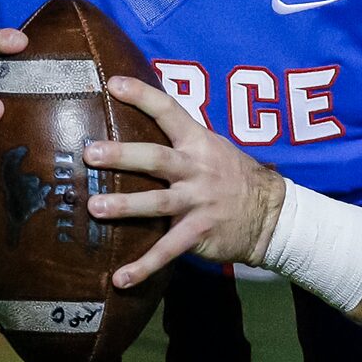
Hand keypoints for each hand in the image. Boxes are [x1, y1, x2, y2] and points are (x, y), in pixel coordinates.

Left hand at [83, 76, 285, 287]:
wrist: (271, 215)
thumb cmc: (232, 177)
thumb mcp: (212, 148)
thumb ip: (181, 139)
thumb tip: (140, 118)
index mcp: (198, 142)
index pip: (169, 111)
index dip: (142, 95)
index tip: (113, 83)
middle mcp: (197, 169)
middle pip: (156, 158)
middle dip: (122, 155)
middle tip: (90, 153)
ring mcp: (199, 201)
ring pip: (157, 202)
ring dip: (125, 206)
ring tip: (94, 208)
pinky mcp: (199, 232)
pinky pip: (168, 250)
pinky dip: (144, 266)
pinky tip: (120, 278)